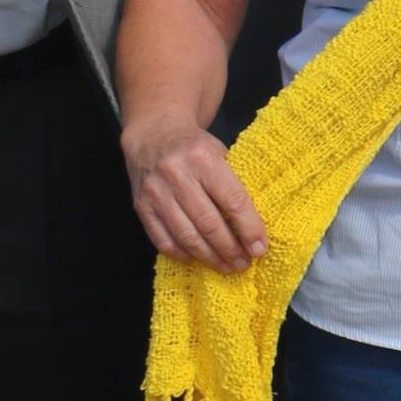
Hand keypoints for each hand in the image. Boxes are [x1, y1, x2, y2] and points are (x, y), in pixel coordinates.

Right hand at [123, 107, 268, 269]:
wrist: (152, 133)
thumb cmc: (194, 146)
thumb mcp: (218, 152)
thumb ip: (232, 185)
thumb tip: (253, 231)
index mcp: (202, 157)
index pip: (232, 200)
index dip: (249, 229)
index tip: (259, 249)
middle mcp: (176, 173)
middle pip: (209, 223)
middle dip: (231, 249)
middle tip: (244, 263)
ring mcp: (156, 191)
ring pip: (187, 237)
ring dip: (210, 258)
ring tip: (226, 267)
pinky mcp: (141, 206)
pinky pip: (163, 240)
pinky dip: (183, 255)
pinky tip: (197, 258)